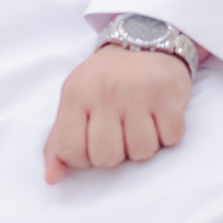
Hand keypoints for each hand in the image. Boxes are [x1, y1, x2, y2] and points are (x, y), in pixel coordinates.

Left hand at [43, 43, 190, 183]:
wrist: (144, 42)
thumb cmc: (104, 80)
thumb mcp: (74, 101)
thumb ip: (59, 140)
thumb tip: (52, 179)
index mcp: (76, 94)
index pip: (70, 150)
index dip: (83, 159)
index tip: (91, 146)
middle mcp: (104, 92)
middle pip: (106, 157)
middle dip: (114, 155)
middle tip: (118, 135)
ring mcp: (138, 93)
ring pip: (141, 153)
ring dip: (143, 146)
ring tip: (139, 124)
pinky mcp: (169, 95)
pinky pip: (171, 139)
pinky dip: (167, 135)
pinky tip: (159, 117)